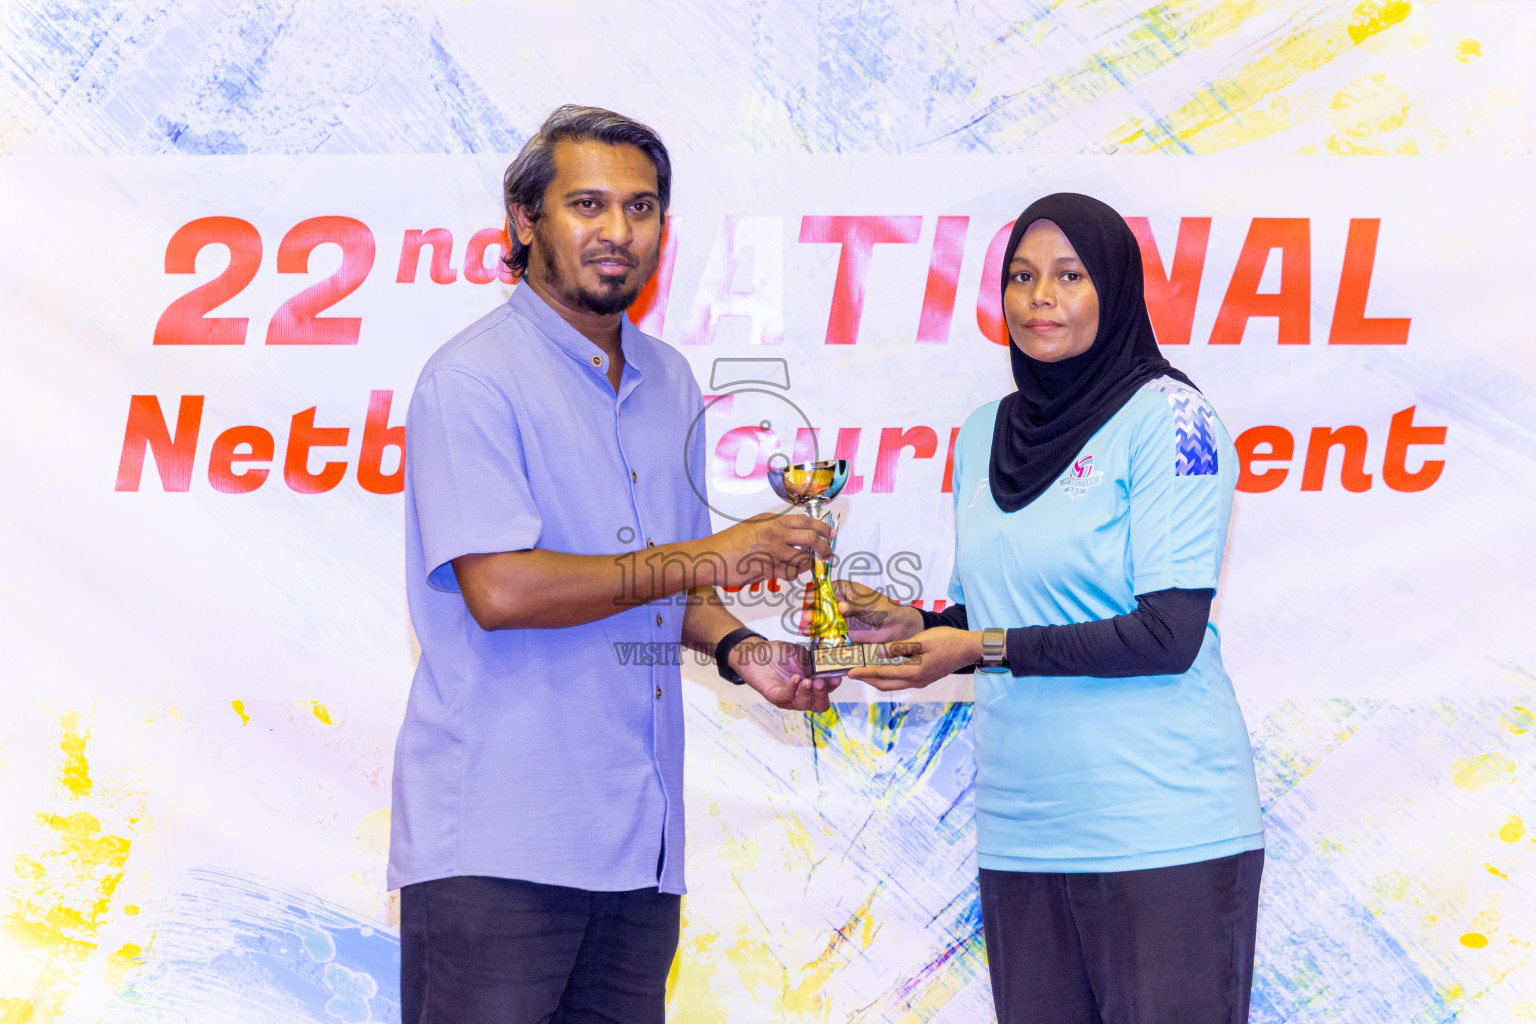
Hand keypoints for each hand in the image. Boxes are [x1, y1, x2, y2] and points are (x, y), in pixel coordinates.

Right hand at [711, 513, 834, 587]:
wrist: (712, 557)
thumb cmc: (728, 542)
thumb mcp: (752, 525)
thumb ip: (772, 527)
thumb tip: (792, 532)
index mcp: (772, 521)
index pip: (806, 521)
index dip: (822, 527)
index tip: (830, 533)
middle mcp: (776, 535)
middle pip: (811, 539)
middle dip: (825, 547)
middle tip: (829, 553)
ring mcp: (773, 553)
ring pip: (803, 559)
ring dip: (808, 564)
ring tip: (806, 565)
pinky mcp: (769, 570)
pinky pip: (790, 573)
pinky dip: (793, 574)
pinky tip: (788, 572)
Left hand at [732, 638, 838, 711]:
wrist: (757, 651)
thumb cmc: (780, 653)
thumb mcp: (801, 655)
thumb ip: (814, 662)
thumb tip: (827, 668)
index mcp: (812, 683)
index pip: (827, 691)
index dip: (833, 686)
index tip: (837, 677)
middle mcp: (802, 694)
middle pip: (820, 704)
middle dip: (823, 694)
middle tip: (821, 682)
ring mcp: (789, 697)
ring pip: (805, 704)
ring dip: (808, 692)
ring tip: (807, 680)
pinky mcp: (775, 696)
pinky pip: (787, 698)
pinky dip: (793, 688)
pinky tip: (795, 678)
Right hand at [797, 579, 922, 643]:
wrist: (895, 626)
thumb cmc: (883, 608)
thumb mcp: (868, 604)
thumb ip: (854, 605)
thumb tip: (840, 607)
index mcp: (843, 589)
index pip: (825, 589)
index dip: (815, 594)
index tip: (809, 600)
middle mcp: (838, 603)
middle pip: (820, 606)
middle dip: (812, 612)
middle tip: (808, 619)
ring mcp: (839, 618)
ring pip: (821, 621)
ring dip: (813, 626)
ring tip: (807, 631)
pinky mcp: (842, 632)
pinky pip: (829, 634)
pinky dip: (822, 637)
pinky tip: (814, 640)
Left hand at [847, 628, 981, 691]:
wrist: (969, 649)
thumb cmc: (948, 641)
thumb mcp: (922, 640)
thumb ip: (900, 647)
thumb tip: (879, 653)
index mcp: (914, 672)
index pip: (883, 673)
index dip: (865, 672)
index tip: (850, 672)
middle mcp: (916, 681)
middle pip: (885, 684)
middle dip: (867, 679)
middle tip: (852, 673)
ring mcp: (920, 681)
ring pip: (893, 685)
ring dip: (877, 679)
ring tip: (864, 672)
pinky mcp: (924, 678)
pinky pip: (900, 682)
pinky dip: (888, 678)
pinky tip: (883, 668)